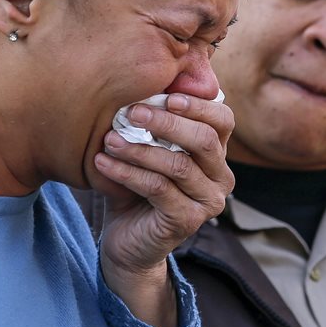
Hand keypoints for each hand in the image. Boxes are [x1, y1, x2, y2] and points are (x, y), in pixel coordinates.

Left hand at [92, 94, 233, 326]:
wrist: (128, 242)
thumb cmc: (136, 188)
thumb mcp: (147, 150)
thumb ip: (153, 122)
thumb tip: (141, 84)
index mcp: (216, 155)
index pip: (222, 120)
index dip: (198, 105)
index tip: (165, 94)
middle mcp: (221, 178)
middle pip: (204, 140)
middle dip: (166, 121)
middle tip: (131, 110)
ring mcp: (208, 203)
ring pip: (178, 165)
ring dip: (139, 148)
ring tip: (109, 139)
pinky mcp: (187, 221)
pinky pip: (158, 189)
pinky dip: (127, 172)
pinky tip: (103, 162)